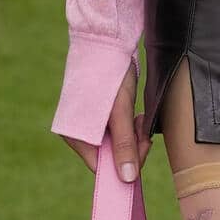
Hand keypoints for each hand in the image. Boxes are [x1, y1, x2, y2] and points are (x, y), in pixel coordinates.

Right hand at [65, 64, 143, 179]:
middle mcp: (78, 134)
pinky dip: (129, 128)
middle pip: (110, 157)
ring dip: (133, 137)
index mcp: (75, 136)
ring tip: (140, 118)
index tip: (144, 148)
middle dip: (132, 147)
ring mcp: (88, 125)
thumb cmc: (108, 74)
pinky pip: (117, 133)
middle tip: (144, 131)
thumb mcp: (120, 112)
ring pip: (117, 145)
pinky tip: (137, 116)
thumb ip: (124, 145)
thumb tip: (127, 179)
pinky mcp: (99, 117)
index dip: (125, 164)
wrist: (105, 40)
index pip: (102, 167)